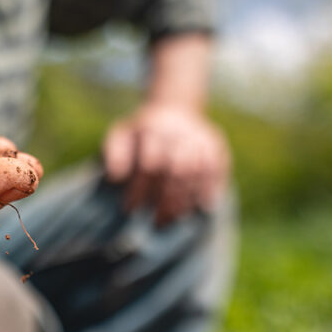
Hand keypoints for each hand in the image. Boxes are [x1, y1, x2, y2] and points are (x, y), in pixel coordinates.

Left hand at [103, 102, 229, 223]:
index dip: (140, 189)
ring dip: (186, 199)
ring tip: (174, 219)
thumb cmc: (141, 132)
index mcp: (152, 129)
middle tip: (156, 222)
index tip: (130, 209)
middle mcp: (178, 131)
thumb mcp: (121, 135)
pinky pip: (217, 168)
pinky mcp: (216, 144)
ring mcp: (200, 137)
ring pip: (197, 172)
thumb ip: (114, 154)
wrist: (174, 108)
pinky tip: (202, 207)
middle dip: (166, 200)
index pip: (149, 164)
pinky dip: (210, 188)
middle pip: (176, 170)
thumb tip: (115, 177)